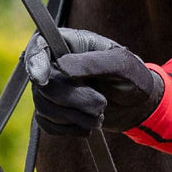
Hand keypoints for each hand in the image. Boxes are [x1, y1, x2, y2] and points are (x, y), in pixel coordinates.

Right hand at [23, 27, 164, 136]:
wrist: (136, 104)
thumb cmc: (132, 77)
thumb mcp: (121, 64)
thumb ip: (93, 62)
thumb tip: (61, 65)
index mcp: (69, 43)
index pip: (39, 46)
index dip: (35, 62)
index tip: (42, 79)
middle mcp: (55, 63)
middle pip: (43, 84)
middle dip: (73, 99)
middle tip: (101, 104)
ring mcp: (52, 87)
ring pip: (44, 107)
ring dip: (75, 117)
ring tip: (100, 114)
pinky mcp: (53, 110)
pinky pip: (47, 124)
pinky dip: (70, 129)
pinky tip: (89, 124)